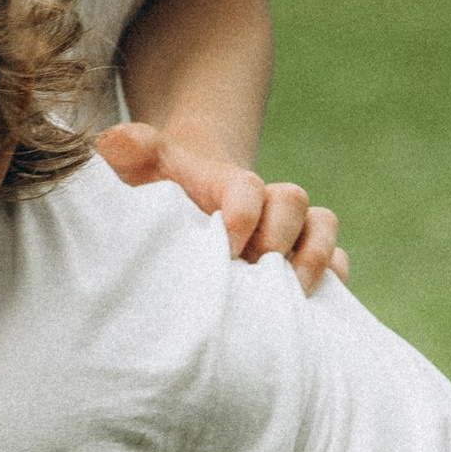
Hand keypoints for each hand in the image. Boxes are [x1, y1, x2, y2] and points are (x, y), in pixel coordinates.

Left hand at [93, 120, 346, 294]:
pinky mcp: (303, 259)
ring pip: (322, 229)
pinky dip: (333, 279)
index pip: (249, 188)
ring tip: (294, 293)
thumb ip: (132, 151)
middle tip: (253, 269)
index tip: (225, 241)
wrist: (189, 207)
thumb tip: (113, 141)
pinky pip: (337, 263)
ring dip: (315, 258)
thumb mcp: (144, 171)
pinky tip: (311, 310)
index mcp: (230, 184)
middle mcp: (269, 203)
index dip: (244, 212)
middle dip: (278, 237)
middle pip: (294, 203)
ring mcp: (291, 231)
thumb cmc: (163, 192)